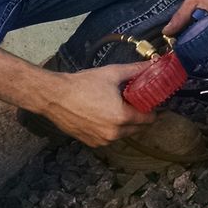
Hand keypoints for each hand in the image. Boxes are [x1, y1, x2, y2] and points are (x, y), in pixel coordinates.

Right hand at [38, 63, 155, 146]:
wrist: (54, 96)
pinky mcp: (91, 142)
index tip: (152, 102)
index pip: (148, 119)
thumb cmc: (82, 84)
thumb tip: (152, 65)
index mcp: (121, 117)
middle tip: (135, 103)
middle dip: (139, 116)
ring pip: (123, 134)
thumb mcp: (112, 73)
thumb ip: (135, 70)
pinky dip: (110, 129)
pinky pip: (108, 137)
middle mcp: (113, 133)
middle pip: (137, 128)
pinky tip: (104, 114)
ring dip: (125, 123)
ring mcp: (101, 140)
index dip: (152, 110)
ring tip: (118, 107)